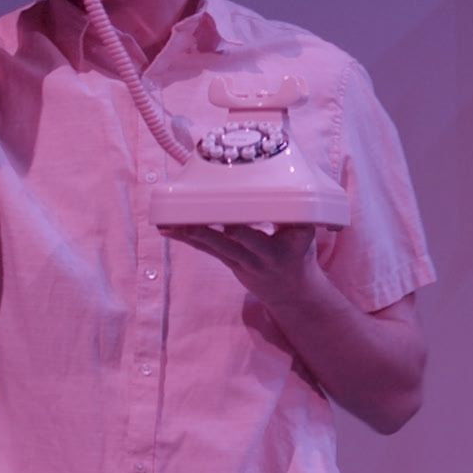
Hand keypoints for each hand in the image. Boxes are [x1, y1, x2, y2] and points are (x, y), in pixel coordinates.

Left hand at [159, 223, 320, 305]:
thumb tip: (282, 179)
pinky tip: (168, 229)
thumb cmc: (298, 252)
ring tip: (171, 223)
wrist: (292, 292)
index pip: (272, 233)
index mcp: (286, 246)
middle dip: (217, 231)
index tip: (240, 215)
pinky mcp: (230, 263)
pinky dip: (187, 238)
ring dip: (193, 233)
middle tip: (196, 221)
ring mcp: (245, 262)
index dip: (254, 225)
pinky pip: (207, 250)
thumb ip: (295, 212)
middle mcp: (263, 256)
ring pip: (217, 246)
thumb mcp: (305, 234)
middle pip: (238, 241)